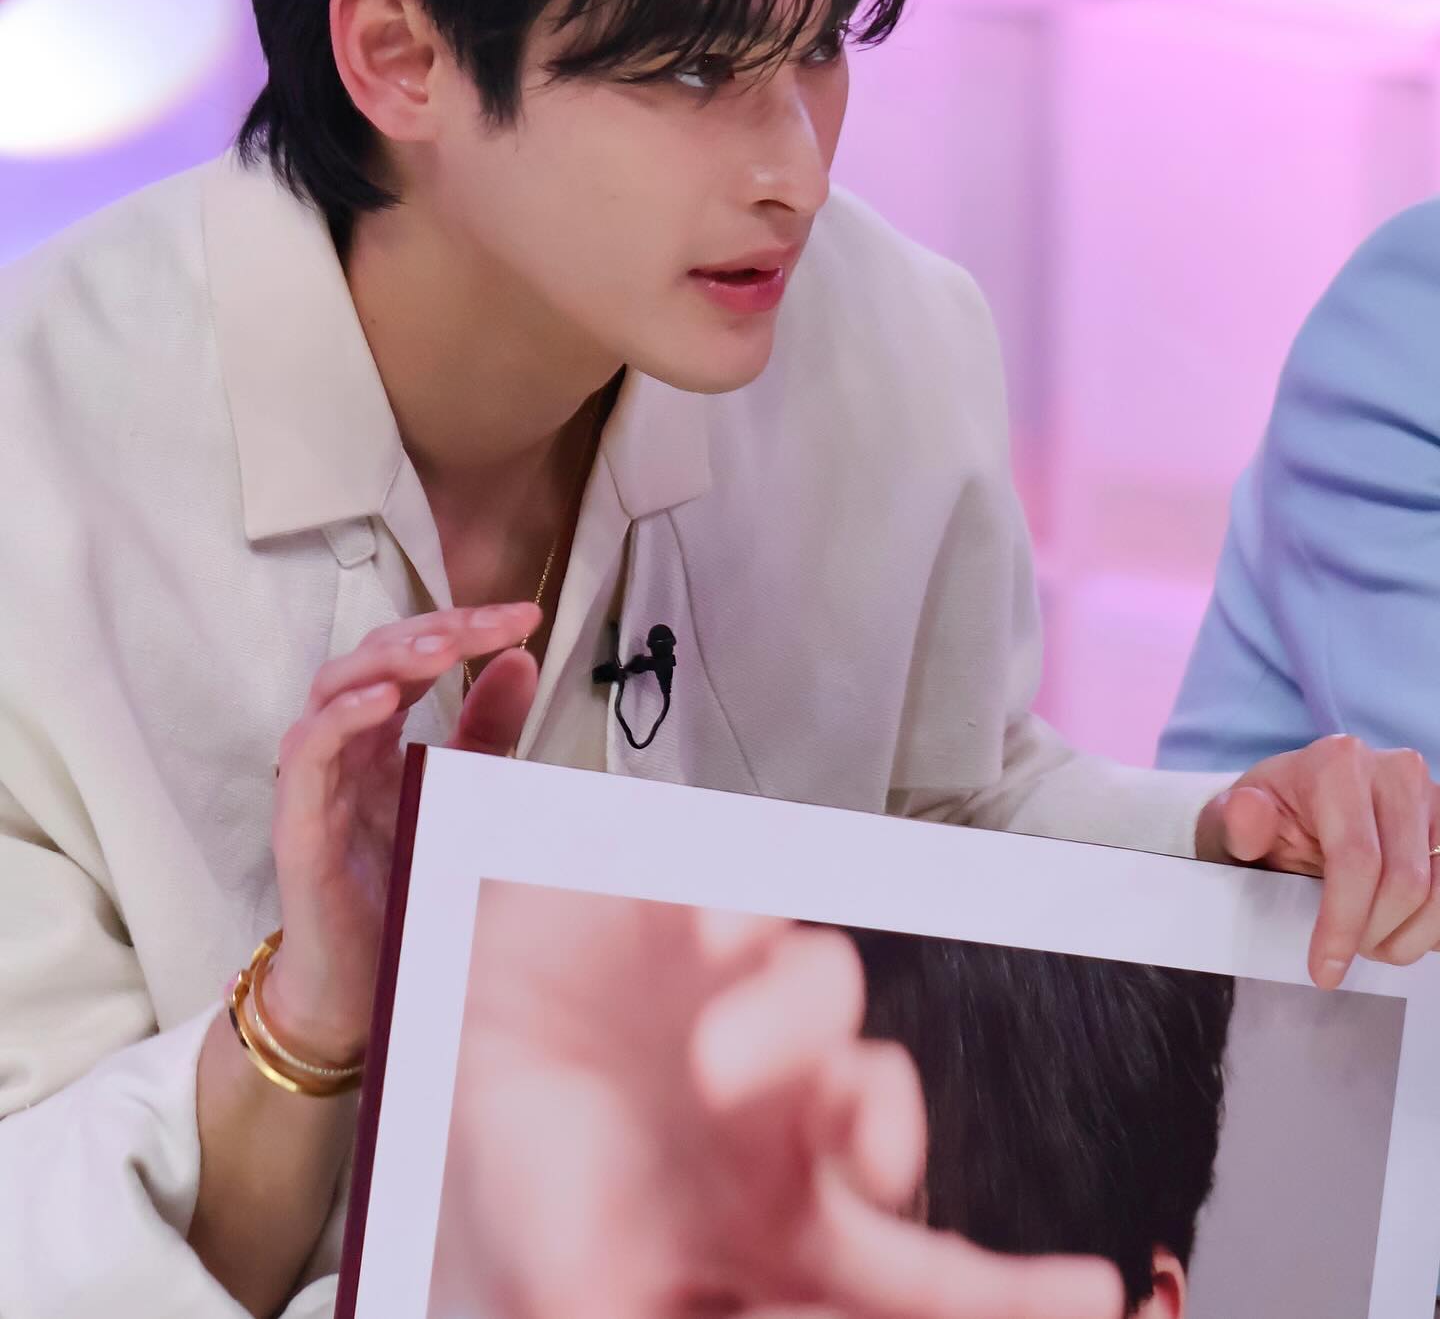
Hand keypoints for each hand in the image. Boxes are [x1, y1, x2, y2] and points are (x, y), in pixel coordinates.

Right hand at [265, 602, 541, 1060]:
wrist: (359, 989)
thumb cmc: (404, 888)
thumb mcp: (462, 791)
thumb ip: (486, 729)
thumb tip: (520, 659)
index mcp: (380, 734)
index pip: (413, 654)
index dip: (464, 626)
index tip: (526, 616)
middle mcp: (344, 744)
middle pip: (374, 656)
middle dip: (434, 629)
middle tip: (490, 623)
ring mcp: (316, 778)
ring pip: (332, 687)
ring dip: (388, 660)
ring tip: (442, 648)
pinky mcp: (297, 821)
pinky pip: (309, 751)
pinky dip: (342, 717)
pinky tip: (385, 701)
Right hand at [434, 886, 1124, 1318]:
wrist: (442, 1020)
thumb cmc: (512, 1162)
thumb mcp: (578, 1292)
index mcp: (765, 1218)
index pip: (909, 1273)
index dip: (1006, 1292)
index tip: (1097, 1295)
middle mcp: (777, 1117)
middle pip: (888, 1123)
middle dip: (889, 1134)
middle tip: (850, 1149)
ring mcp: (747, 1011)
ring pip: (834, 1006)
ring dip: (789, 1037)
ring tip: (712, 1062)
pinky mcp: (710, 920)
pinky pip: (762, 909)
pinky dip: (741, 928)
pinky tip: (695, 943)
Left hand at [1196, 737, 1439, 988]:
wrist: (1293, 803)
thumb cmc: (1264, 819)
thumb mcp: (1230, 822)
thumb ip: (1235, 824)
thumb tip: (1248, 814)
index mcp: (1337, 764)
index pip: (1357, 858)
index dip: (1344, 922)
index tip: (1325, 969)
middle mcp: (1395, 771)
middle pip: (1405, 881)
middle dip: (1373, 934)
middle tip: (1347, 951)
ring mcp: (1432, 797)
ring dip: (1407, 937)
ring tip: (1371, 942)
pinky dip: (1432, 925)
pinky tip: (1400, 929)